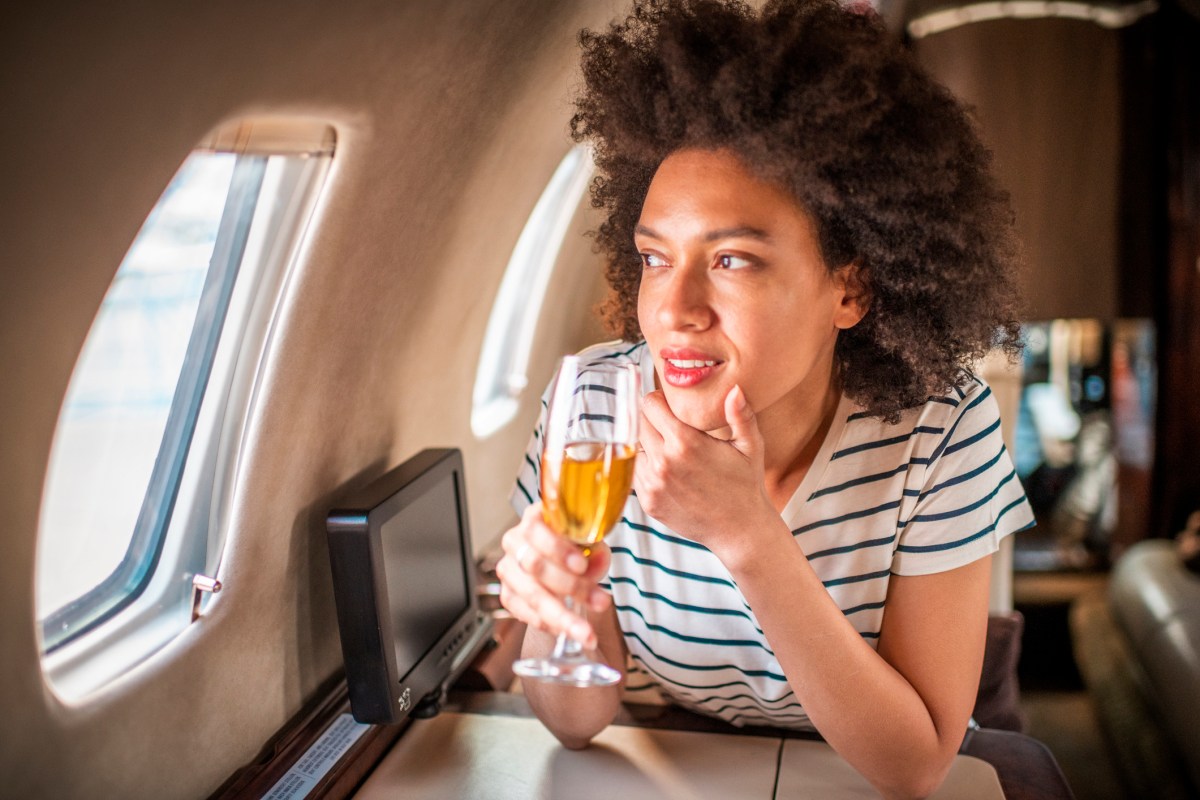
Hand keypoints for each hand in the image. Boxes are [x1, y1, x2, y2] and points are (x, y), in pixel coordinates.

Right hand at [495, 502, 612, 648]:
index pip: (535, 531)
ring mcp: (508, 569)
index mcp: (533, 519)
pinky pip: (524, 612)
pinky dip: (548, 623)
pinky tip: (567, 630)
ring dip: (563, 615)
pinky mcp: (507, 594)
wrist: (562, 560)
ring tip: (587, 632)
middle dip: (571, 586)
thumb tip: (596, 562)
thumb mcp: (589, 540)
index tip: (582, 566)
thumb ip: (594, 550)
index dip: (558, 550)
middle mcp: (515, 542)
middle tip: (601, 602)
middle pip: (535, 566)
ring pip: (532, 594)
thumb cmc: (575, 546)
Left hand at [634, 384, 775, 557]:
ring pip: (634, 447)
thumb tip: (734, 389)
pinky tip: (668, 471)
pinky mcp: (647, 501)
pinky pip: (636, 472)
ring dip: (647, 444)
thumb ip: (741, 415)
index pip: (650, 404)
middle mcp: (663, 462)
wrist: (739, 530)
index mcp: (686, 442)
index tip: (669, 405)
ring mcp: (652, 484)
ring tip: (670, 450)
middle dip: (652, 420)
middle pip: (638, 422)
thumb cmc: (745, 485)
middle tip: (670, 426)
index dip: (659, 400)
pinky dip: (646, 467)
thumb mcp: (750, 446)